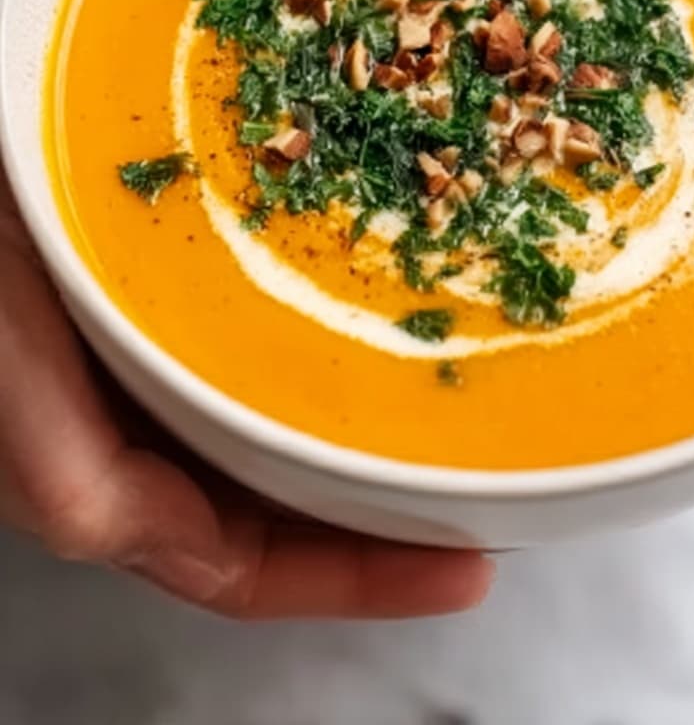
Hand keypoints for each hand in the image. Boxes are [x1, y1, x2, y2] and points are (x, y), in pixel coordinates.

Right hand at [0, 168, 493, 617]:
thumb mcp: (13, 407)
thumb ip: (89, 495)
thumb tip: (207, 552)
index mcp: (106, 475)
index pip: (249, 564)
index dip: (358, 581)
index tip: (463, 570)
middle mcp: (145, 415)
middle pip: (286, 489)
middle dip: (382, 501)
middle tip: (481, 481)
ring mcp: (169, 344)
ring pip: (288, 406)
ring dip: (370, 413)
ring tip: (459, 397)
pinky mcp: (185, 277)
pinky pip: (281, 317)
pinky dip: (339, 324)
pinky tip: (393, 292)